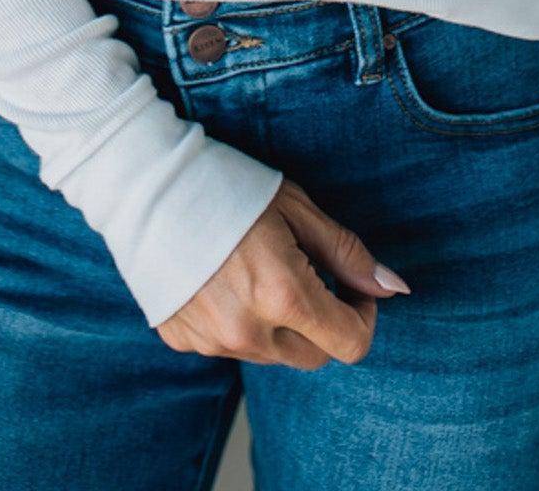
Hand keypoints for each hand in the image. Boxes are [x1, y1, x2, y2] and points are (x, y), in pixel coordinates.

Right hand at [155, 177, 411, 365]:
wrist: (145, 184)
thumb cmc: (228, 186)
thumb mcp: (298, 209)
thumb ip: (347, 254)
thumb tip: (393, 288)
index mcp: (284, 298)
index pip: (350, 344)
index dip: (363, 316)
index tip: (353, 287)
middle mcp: (248, 332)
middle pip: (313, 355)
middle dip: (324, 320)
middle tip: (309, 270)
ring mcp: (212, 343)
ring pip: (272, 353)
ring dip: (281, 324)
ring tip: (259, 268)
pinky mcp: (182, 342)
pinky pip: (230, 346)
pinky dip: (239, 322)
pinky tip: (223, 278)